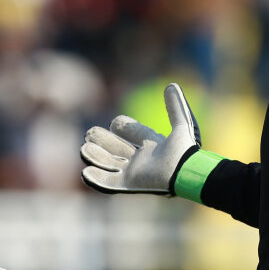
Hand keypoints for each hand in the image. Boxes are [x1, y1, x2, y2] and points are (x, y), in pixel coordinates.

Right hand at [81, 83, 199, 195]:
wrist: (185, 172)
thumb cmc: (185, 151)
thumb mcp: (182, 124)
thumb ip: (176, 107)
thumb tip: (171, 85)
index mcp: (155, 146)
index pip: (136, 135)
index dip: (125, 128)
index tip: (115, 122)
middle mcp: (143, 161)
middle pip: (118, 150)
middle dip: (103, 142)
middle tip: (89, 133)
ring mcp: (135, 173)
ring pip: (110, 165)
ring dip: (96, 157)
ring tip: (83, 149)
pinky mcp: (129, 184)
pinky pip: (109, 183)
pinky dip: (97, 179)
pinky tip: (86, 172)